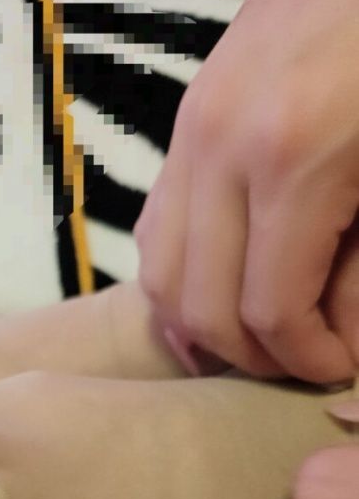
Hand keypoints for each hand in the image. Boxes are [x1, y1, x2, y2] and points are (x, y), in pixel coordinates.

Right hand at [134, 0, 358, 382]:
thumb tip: (340, 343)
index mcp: (294, 158)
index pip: (270, 308)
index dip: (304, 358)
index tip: (335, 369)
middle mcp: (220, 148)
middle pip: (201, 306)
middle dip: (252, 356)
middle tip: (297, 362)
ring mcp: (190, 135)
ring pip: (161, 279)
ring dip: (206, 328)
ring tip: (256, 341)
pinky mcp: (183, 129)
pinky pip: (158, 232)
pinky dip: (183, 280)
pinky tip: (222, 295)